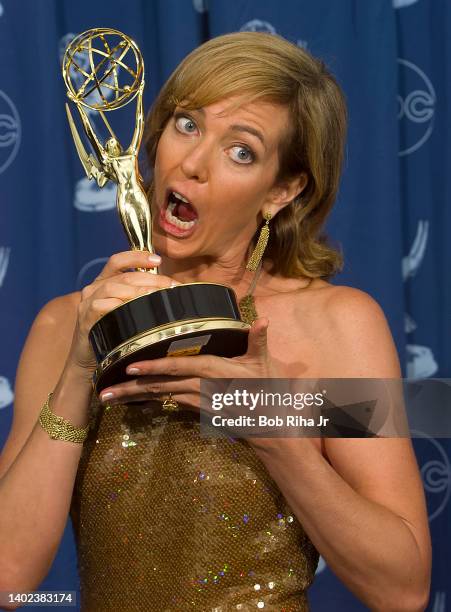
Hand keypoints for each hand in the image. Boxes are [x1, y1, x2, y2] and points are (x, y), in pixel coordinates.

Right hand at [65, 250, 179, 382]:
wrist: (87, 360)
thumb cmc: (113, 334)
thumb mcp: (126, 311)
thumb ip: (139, 297)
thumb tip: (170, 290)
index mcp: (104, 282)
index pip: (118, 261)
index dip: (137, 256)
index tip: (157, 260)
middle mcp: (94, 289)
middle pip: (124, 277)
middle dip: (151, 279)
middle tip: (171, 286)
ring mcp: (88, 303)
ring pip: (114, 288)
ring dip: (139, 292)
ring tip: (157, 297)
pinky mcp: (85, 319)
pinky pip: (102, 306)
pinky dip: (119, 306)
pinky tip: (134, 310)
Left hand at [98, 317, 278, 409]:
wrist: (267, 425)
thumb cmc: (265, 391)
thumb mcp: (263, 364)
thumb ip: (258, 340)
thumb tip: (263, 319)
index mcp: (211, 371)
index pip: (177, 367)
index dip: (154, 367)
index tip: (131, 365)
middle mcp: (198, 387)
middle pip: (159, 386)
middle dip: (130, 389)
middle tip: (103, 392)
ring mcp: (194, 401)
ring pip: (159, 397)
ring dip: (133, 397)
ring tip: (108, 398)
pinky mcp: (195, 409)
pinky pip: (167, 402)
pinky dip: (148, 400)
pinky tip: (131, 399)